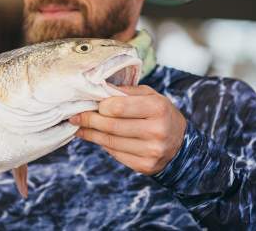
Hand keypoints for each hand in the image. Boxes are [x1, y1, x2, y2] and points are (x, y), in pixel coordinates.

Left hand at [70, 85, 186, 174]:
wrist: (181, 143)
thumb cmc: (159, 112)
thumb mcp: (149, 95)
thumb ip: (125, 91)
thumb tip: (96, 90)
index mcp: (158, 108)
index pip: (118, 107)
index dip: (100, 106)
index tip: (89, 103)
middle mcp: (157, 130)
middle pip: (111, 126)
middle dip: (88, 120)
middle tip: (74, 116)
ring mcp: (152, 151)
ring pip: (110, 142)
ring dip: (90, 134)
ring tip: (78, 127)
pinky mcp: (145, 166)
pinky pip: (115, 154)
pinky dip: (102, 145)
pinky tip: (94, 137)